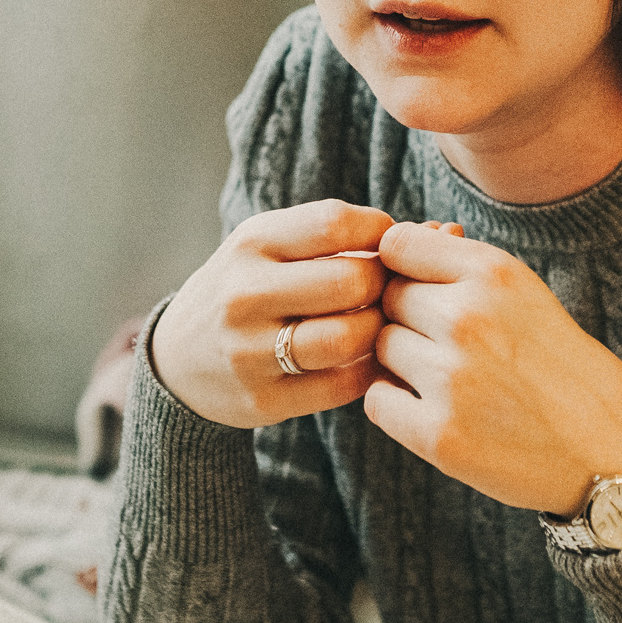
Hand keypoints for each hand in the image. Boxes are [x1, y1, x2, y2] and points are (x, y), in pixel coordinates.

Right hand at [152, 200, 394, 427]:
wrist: (177, 360)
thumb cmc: (250, 289)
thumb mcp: (274, 248)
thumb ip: (346, 237)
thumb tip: (444, 233)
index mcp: (251, 243)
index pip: (336, 222)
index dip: (380, 233)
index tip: (385, 248)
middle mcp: (244, 294)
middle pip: (351, 280)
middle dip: (384, 285)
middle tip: (386, 293)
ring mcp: (249, 350)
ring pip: (347, 337)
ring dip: (376, 331)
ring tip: (373, 326)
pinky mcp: (262, 400)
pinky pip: (342, 386)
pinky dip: (366, 371)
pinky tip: (363, 360)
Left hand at [367, 222, 621, 513]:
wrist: (612, 453)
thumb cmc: (566, 369)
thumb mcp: (527, 297)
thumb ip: (463, 268)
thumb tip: (402, 240)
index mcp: (495, 273)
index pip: (397, 245)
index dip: (400, 267)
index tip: (422, 290)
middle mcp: (468, 319)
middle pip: (387, 299)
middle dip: (407, 318)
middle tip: (448, 346)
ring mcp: (451, 379)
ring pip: (380, 349)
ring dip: (401, 362)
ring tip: (449, 380)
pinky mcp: (440, 436)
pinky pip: (378, 401)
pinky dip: (396, 405)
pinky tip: (435, 409)